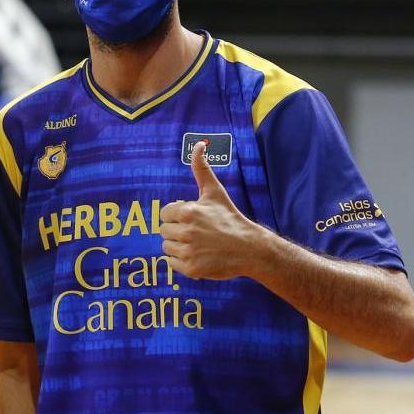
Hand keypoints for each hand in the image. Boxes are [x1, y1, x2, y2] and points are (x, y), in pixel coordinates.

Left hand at [160, 141, 267, 279]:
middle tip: (197, 233)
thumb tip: (198, 144)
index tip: (192, 219)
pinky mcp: (191, 269)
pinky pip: (171, 264)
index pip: (165, 214)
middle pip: (164, 231)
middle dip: (177, 231)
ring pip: (166, 248)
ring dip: (178, 246)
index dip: (176, 216)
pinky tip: (197, 256)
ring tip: (197, 244)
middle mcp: (186, 232)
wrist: (250, 248)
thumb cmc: (230, 218)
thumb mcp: (215, 192)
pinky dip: (181, 261)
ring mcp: (188, 251)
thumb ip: (201, 168)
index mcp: (187, 212)